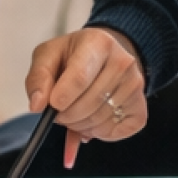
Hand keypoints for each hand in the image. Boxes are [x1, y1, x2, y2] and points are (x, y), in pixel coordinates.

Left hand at [25, 27, 146, 166]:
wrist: (106, 56)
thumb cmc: (74, 55)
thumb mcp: (49, 55)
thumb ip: (38, 77)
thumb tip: (37, 104)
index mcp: (98, 43)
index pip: (80, 77)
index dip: (62, 97)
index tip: (52, 106)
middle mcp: (123, 62)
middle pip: (89, 103)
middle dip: (66, 116)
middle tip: (58, 112)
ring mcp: (135, 86)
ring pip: (100, 121)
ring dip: (80, 126)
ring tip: (74, 114)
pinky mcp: (140, 108)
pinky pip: (116, 132)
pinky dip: (98, 134)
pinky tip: (92, 121)